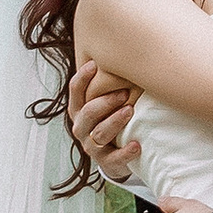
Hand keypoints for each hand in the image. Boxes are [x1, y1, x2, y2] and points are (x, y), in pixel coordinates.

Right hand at [67, 58, 140, 183]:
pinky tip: (137, 145)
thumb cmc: (112, 119)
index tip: (94, 64)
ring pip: (100, 133)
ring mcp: (93, 146)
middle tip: (124, 92)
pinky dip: (125, 152)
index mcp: (79, 110)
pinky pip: (114, 159)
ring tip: (130, 111)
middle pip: (89, 112)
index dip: (83, 78)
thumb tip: (123, 49)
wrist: (116, 156)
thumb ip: (107, 83)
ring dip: (115, 121)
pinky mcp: (107, 163)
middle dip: (106, 101)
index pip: (75, 91)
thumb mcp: (106, 102)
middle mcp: (82, 127)